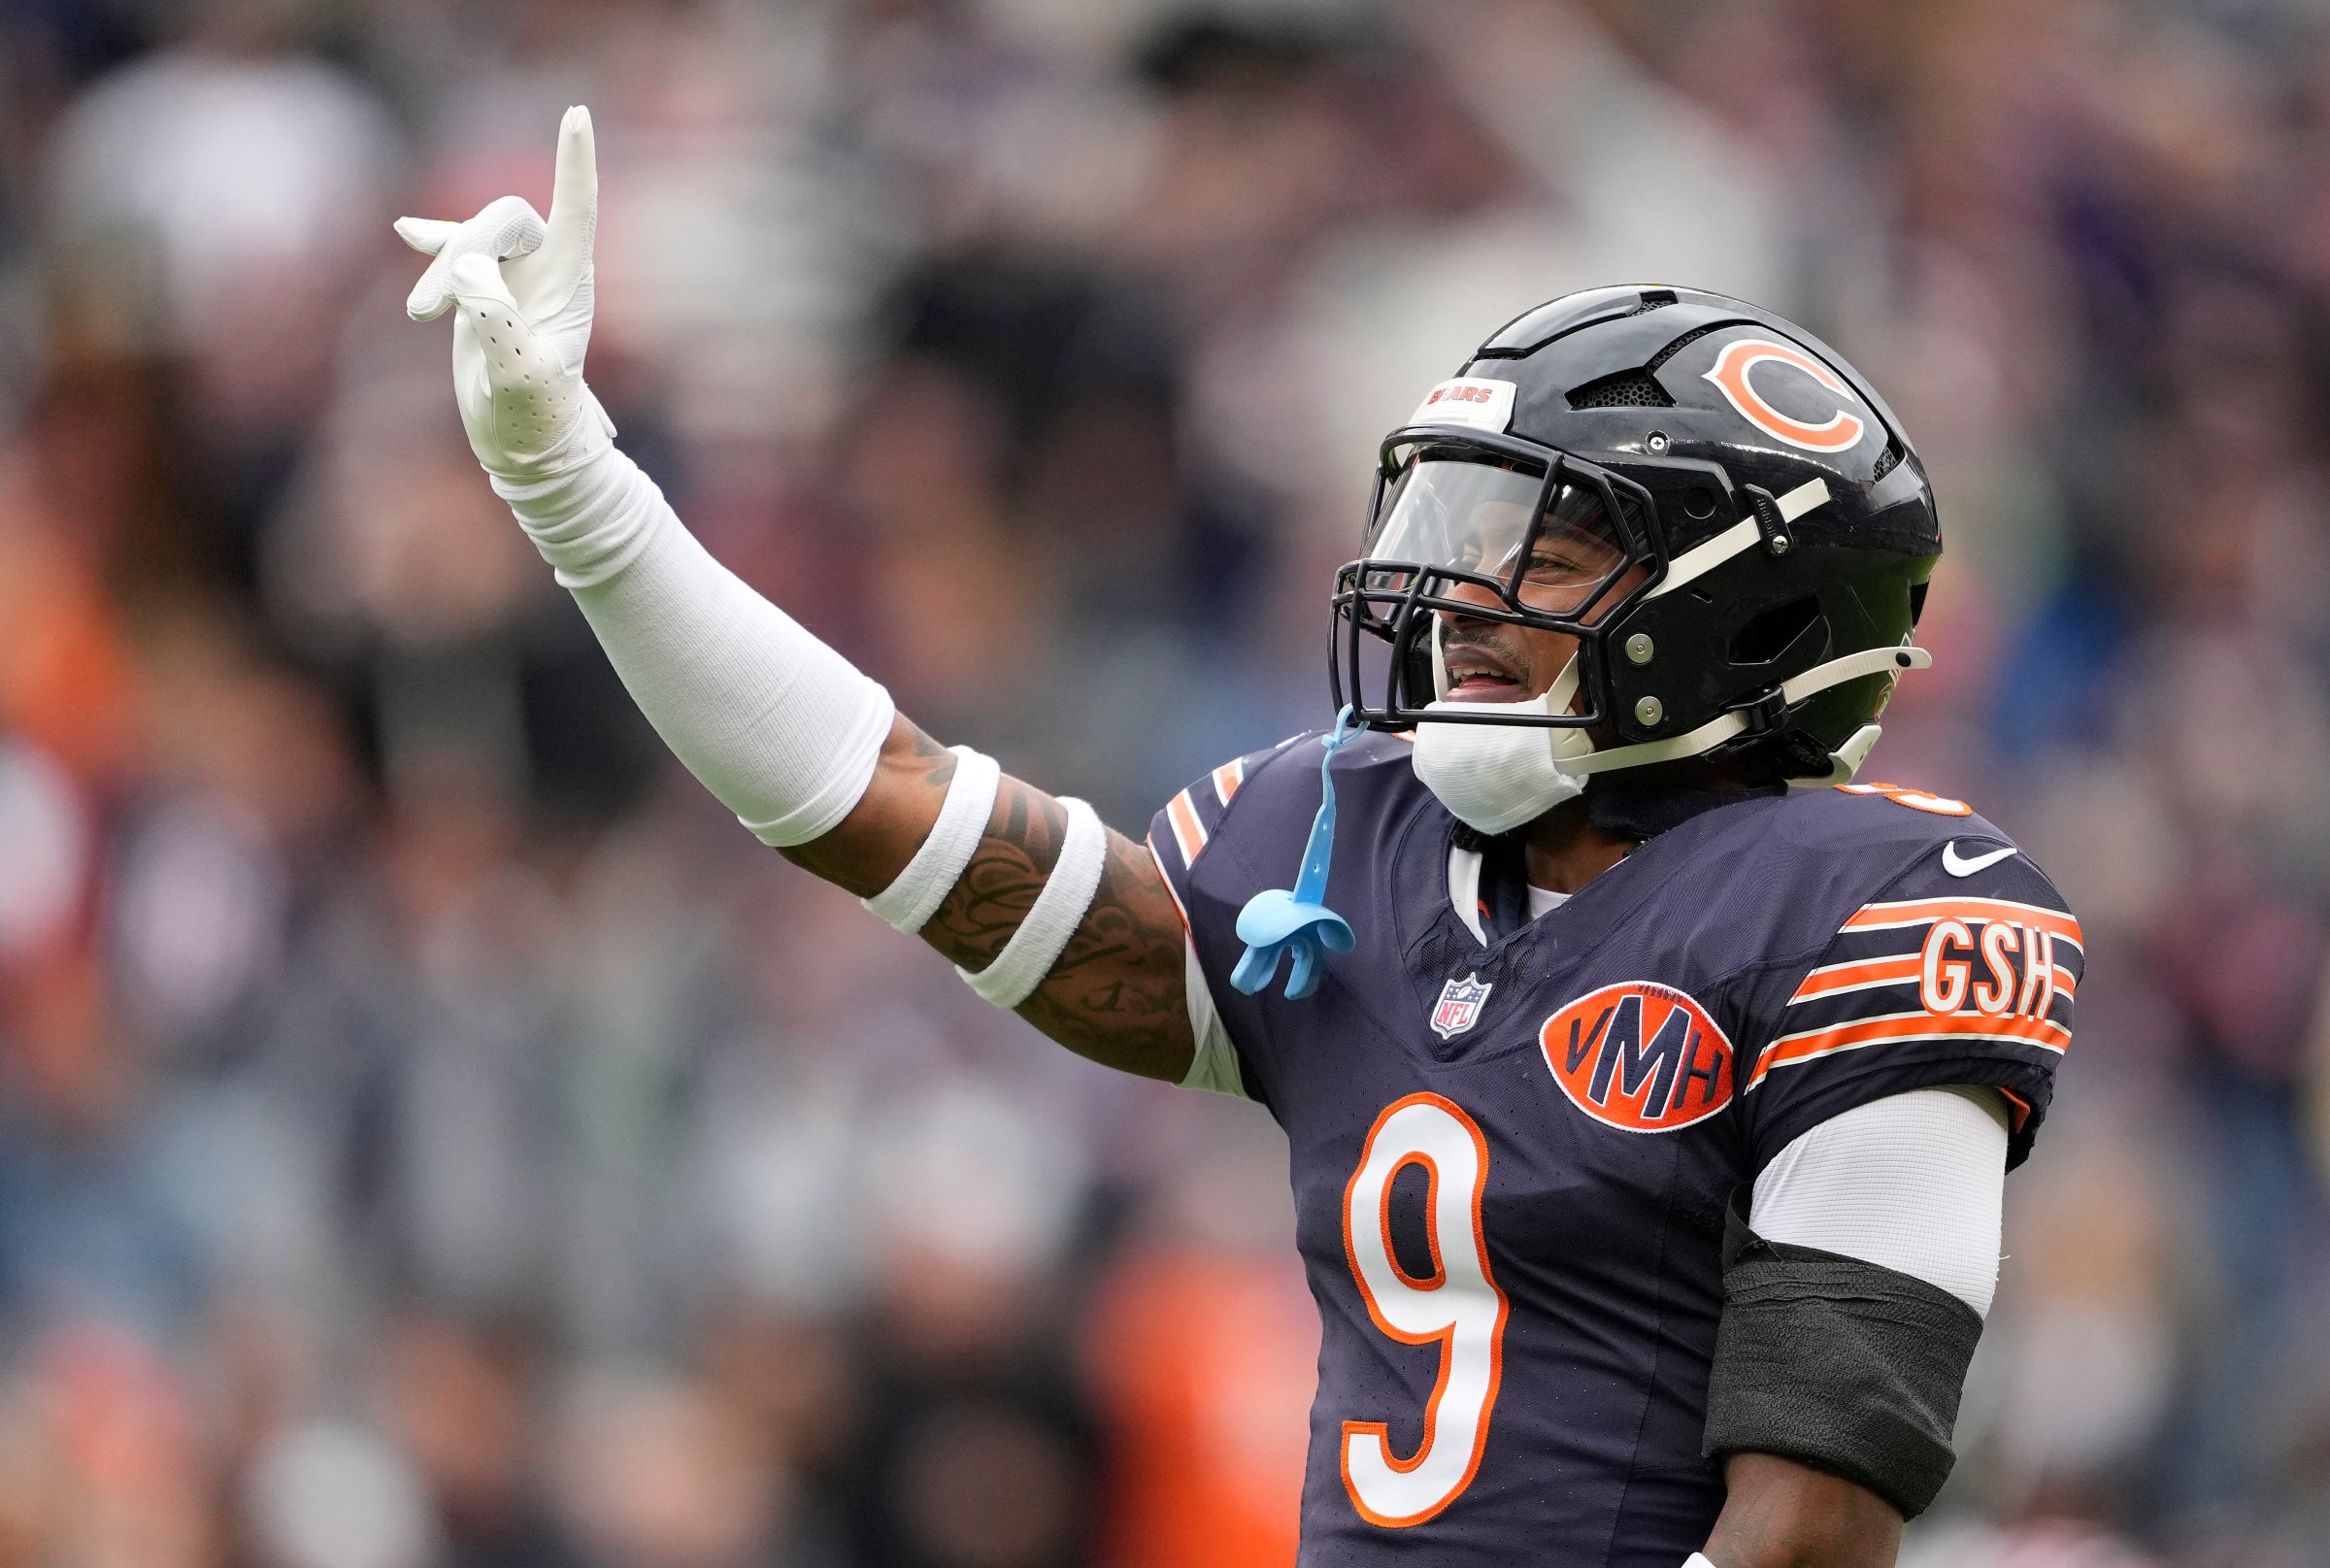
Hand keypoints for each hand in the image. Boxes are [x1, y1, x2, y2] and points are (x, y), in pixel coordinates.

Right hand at [396, 105, 615, 478]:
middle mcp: (547, 271)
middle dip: (460, 249)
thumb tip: (466, 267)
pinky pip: (454, 250)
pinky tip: (407, 231)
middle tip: (424, 310)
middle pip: (502, 219)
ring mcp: (512, 278)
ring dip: (438, 266)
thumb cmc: (534, 419)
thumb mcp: (516, 375)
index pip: (577, 209)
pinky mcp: (480, 291)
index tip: (577, 114)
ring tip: (418, 315)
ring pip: (470, 236)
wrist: (525, 449)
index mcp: (571, 283)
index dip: (575, 162)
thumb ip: (494, 319)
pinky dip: (434, 241)